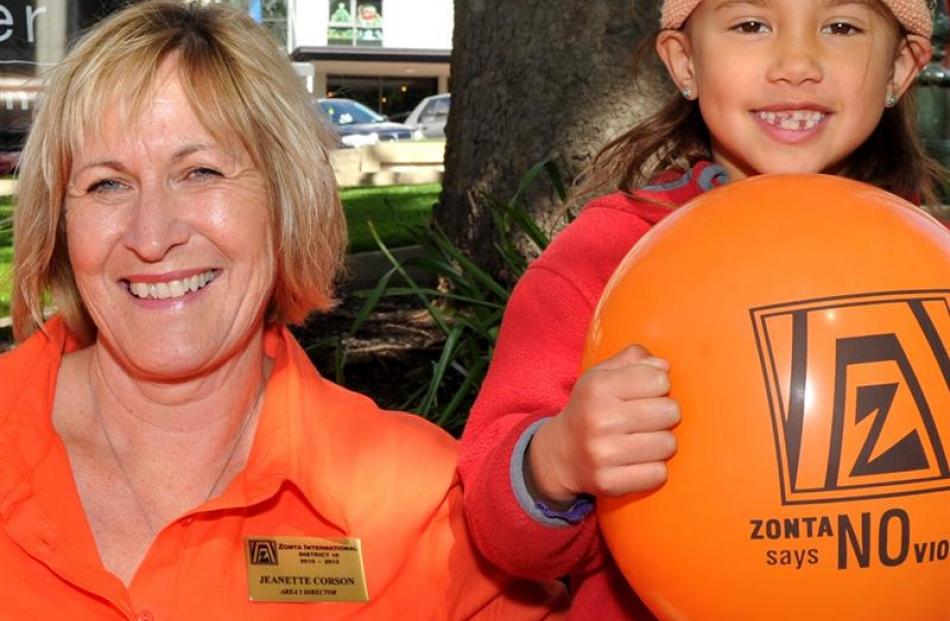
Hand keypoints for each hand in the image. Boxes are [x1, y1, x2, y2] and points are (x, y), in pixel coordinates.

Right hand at [526, 345, 679, 504]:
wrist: (560, 454)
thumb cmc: (590, 409)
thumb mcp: (601, 375)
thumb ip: (633, 359)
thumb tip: (664, 366)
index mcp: (598, 386)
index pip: (660, 379)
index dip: (658, 385)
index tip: (644, 394)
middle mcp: (599, 419)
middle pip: (670, 411)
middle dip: (664, 414)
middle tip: (647, 420)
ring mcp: (602, 453)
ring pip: (668, 444)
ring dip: (661, 443)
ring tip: (643, 441)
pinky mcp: (609, 482)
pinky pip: (658, 474)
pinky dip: (653, 469)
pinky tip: (638, 462)